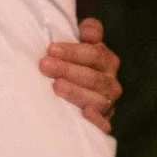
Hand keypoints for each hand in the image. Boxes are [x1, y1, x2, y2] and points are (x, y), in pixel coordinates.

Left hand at [41, 18, 121, 132]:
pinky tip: (85, 114)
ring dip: (76, 92)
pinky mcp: (103, 123)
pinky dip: (97, 121)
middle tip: (45, 65)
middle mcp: (111, 83)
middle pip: (93, 77)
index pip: (95, 54)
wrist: (77, 90)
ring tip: (56, 86)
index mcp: (108, 61)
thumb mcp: (81, 44)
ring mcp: (108, 104)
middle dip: (67, 70)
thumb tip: (89, 32)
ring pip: (97, 100)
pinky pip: (104, 124)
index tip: (51, 49)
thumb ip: (89, 31)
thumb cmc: (73, 63)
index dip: (73, 52)